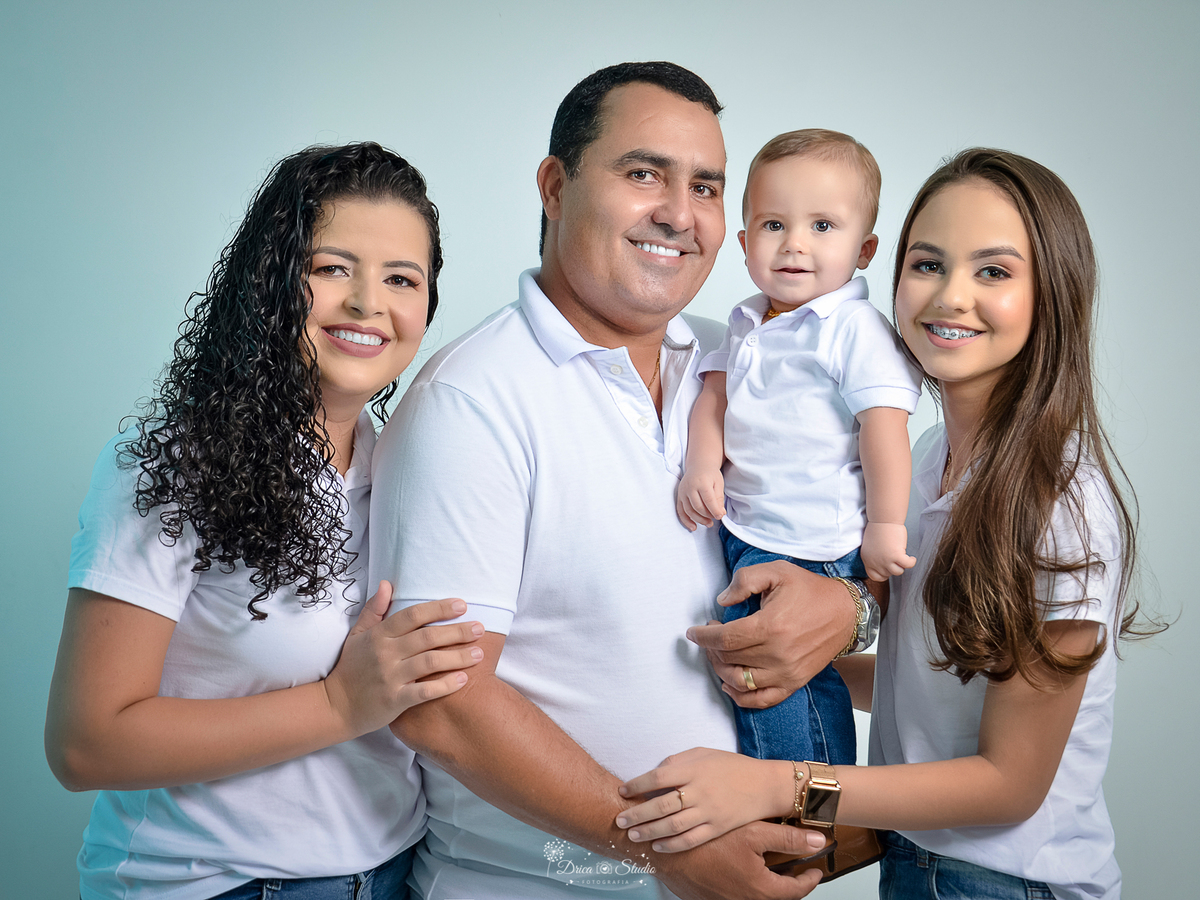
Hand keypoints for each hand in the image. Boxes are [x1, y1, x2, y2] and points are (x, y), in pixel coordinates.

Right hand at [323, 583, 483, 737]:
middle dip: (457, 631)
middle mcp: (385, 653)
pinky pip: (424, 692)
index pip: (413, 615)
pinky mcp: (394, 701)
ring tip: (479, 654)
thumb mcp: (357, 635)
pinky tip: (463, 680)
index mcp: (379, 635)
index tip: (462, 605)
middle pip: (427, 637)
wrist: (335, 706)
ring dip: (457, 657)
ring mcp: (390, 677)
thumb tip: (386, 584)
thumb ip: (374, 610)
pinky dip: (445, 686)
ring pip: (430, 662)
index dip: (439, 608)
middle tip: (480, 628)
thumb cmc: (351, 668)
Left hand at [616, 748, 792, 851]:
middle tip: (619, 820)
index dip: (637, 785)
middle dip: (636, 814)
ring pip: (672, 826)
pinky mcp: (717, 828)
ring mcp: (709, 812)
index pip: (658, 778)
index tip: (623, 791)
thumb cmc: (732, 766)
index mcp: (694, 769)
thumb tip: (655, 772)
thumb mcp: (704, 753)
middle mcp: (699, 791)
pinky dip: (671, 845)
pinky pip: (690, 840)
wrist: (765, 785)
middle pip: (660, 806)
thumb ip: (678, 760)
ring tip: (633, 836)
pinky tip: (657, 846)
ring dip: (649, 832)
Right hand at [653, 819, 824, 899]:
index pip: (795, 891)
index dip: (809, 878)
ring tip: (770, 865)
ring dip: (765, 883)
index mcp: (760, 890)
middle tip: (795, 867)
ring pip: (755, 896)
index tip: (815, 869)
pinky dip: (743, 883)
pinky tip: (740, 866)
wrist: (666, 850)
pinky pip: (734, 894)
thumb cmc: (708, 841)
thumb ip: (789, 839)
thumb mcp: (753, 833)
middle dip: (788, 882)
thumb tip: (820, 842)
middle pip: (776, 896)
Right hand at [676, 466, 725, 530]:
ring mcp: (683, 492)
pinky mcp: (679, 496)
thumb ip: (719, 498)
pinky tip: (693, 527)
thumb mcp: (718, 483)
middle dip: (707, 516)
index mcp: (702, 482)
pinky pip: (680, 511)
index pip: (708, 500)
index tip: (720, 516)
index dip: (715, 510)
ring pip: (689, 510)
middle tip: (715, 519)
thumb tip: (720, 513)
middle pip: (698, 507)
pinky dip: (686, 521)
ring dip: (699, 520)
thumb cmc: (711, 475)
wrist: (698, 465)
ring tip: (709, 524)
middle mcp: (690, 487)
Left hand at [687, 562, 856, 707]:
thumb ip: (745, 580)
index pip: (724, 639)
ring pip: (739, 681)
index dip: (703, 636)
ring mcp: (786, 672)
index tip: (694, 632)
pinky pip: (761, 699)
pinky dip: (740, 697)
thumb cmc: (809, 590)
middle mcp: (777, 654)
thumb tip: (722, 601)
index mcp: (771, 626)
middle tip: (709, 635)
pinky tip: (729, 683)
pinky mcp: (794, 682)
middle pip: (729, 660)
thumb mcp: (777, 571)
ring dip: (720, 669)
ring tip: (718, 654)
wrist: (845, 612)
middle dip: (711, 648)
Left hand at [860, 522, 914, 581]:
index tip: (888, 570)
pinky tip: (911, 557)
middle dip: (894, 567)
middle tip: (897, 559)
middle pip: (888, 574)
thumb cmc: (878, 528)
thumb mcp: (871, 546)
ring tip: (904, 558)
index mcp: (867, 559)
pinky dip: (911, 562)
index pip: (874, 576)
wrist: (883, 519)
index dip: (883, 574)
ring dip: (902, 565)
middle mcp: (875, 562)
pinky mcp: (896, 556)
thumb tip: (885, 564)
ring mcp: (885, 560)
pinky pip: (908, 565)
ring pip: (898, 572)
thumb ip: (875, 557)